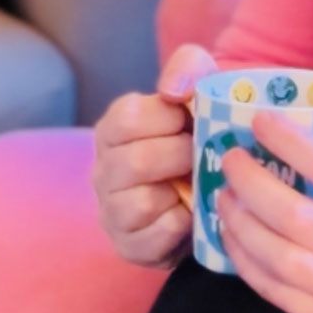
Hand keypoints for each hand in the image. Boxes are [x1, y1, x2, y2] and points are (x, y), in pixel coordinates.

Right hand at [92, 43, 216, 266]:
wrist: (210, 183)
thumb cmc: (197, 132)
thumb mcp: (198, 88)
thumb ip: (188, 68)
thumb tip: (174, 89)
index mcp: (113, 128)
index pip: (127, 118)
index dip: (168, 119)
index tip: (188, 121)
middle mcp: (103, 170)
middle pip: (137, 162)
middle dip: (181, 157)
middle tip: (200, 154)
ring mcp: (112, 210)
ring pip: (142, 203)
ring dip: (180, 192)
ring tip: (194, 183)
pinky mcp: (130, 245)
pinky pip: (156, 236)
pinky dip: (182, 224)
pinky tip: (190, 212)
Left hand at [217, 53, 312, 312]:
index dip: (289, 141)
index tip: (258, 119)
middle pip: (296, 216)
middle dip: (251, 185)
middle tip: (227, 159)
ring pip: (282, 260)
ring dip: (242, 228)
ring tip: (222, 198)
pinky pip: (281, 296)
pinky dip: (249, 268)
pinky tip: (233, 240)